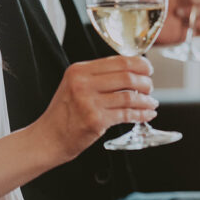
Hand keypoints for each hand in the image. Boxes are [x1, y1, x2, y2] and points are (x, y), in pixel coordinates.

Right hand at [33, 56, 157, 160]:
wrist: (48, 138)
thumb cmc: (64, 113)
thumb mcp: (75, 85)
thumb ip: (99, 76)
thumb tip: (132, 71)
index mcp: (79, 70)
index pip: (119, 61)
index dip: (140, 65)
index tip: (148, 70)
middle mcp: (83, 83)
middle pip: (127, 77)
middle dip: (145, 83)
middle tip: (150, 88)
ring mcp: (89, 102)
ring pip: (129, 97)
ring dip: (146, 101)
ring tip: (151, 103)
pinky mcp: (95, 120)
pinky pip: (126, 114)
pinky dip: (141, 114)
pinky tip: (147, 114)